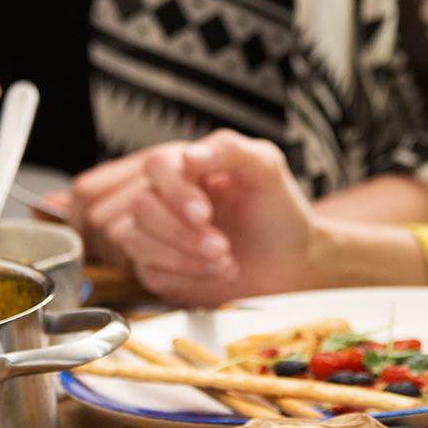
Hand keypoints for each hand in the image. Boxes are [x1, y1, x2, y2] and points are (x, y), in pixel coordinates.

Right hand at [82, 131, 321, 305]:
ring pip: (136, 239)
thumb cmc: (278, 213)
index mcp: (189, 167)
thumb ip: (230, 151)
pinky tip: (216, 272)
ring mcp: (160, 232)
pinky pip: (149, 271)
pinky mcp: (159, 266)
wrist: (291, 262)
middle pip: (141, 206)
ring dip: (183, 255)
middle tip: (221, 245)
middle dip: (182, 232)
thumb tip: (191, 155)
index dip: (175, 191)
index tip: (204, 213)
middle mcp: (168, 196)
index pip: (158, 166)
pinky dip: (185, 275)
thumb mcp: (266, 171)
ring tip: (225, 260)